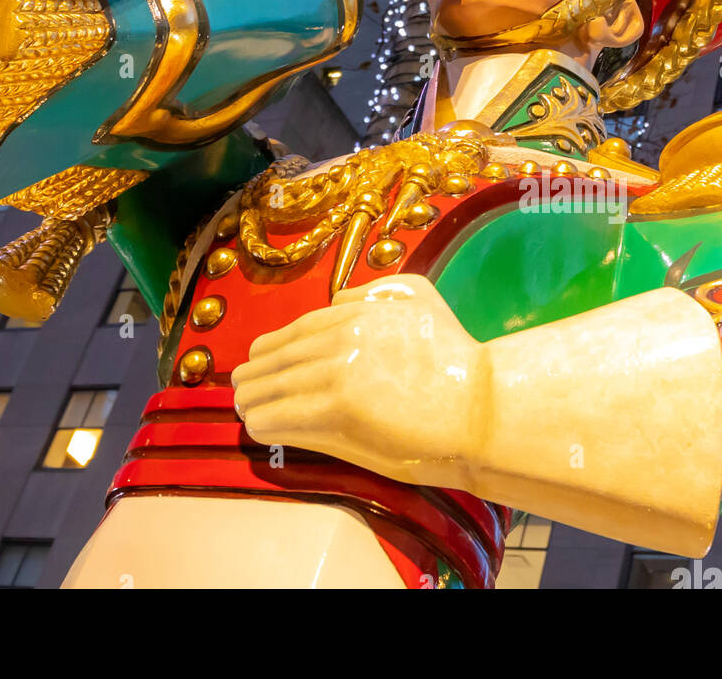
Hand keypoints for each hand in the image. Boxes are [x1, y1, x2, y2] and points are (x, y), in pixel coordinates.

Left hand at [231, 273, 487, 492]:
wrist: (480, 405)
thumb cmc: (457, 355)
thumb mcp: (418, 296)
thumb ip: (372, 294)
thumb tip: (335, 304)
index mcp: (354, 313)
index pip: (295, 330)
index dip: (270, 346)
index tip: (257, 357)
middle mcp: (336, 338)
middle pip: (277, 358)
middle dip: (255, 374)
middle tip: (242, 386)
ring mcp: (334, 376)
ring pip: (273, 387)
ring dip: (254, 399)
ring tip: (245, 408)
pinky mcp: (336, 413)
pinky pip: (282, 416)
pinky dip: (266, 421)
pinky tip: (258, 427)